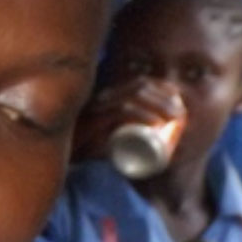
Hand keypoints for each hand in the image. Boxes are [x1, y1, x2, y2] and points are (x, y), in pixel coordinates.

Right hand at [72, 75, 186, 161]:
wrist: (60, 159)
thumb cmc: (86, 148)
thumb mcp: (110, 135)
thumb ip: (124, 131)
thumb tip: (155, 135)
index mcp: (108, 95)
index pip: (140, 82)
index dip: (164, 88)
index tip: (181, 105)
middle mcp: (102, 95)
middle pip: (141, 86)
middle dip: (166, 97)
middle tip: (182, 115)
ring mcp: (97, 105)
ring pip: (135, 95)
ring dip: (160, 105)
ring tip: (176, 119)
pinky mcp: (94, 119)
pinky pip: (123, 111)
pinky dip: (143, 116)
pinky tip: (157, 125)